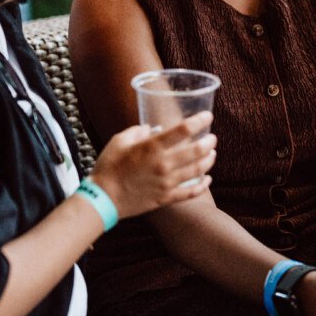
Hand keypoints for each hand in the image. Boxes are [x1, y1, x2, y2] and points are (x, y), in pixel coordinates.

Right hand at [89, 111, 216, 217]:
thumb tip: (150, 129)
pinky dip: (203, 185)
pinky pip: (191, 192)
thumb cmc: (108, 167)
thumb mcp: (119, 141)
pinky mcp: (166, 198)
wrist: (103, 199)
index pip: (183, 130)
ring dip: (209, 160)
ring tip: (212, 153)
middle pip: (196, 150)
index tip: (208, 116)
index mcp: (152, 147)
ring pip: (198, 170)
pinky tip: (208, 179)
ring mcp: (166, 183)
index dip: (199, 120)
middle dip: (209, 142)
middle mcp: (163, 164)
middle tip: (212, 137)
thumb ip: (137, 131)